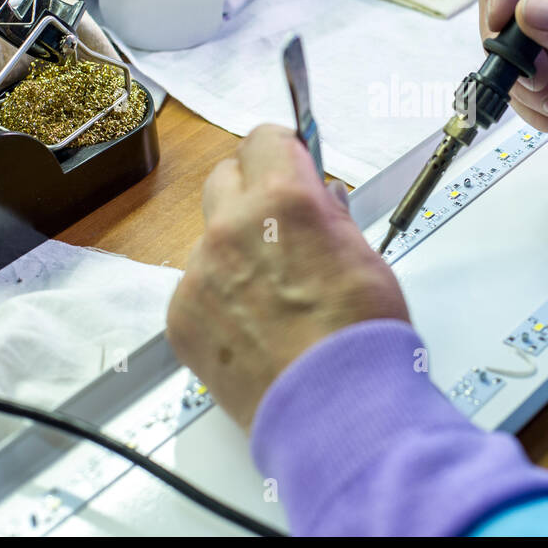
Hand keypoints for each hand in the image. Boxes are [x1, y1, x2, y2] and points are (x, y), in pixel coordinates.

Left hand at [166, 125, 408, 430]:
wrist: (334, 408)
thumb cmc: (360, 337)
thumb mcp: (366, 256)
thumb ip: (329, 218)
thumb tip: (317, 201)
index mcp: (284, 201)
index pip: (266, 139)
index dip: (283, 152)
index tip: (290, 165)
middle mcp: (232, 227)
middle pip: (225, 177)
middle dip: (251, 192)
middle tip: (279, 226)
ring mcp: (200, 272)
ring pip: (210, 239)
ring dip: (234, 252)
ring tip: (272, 297)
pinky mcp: (181, 315)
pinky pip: (195, 288)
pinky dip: (219, 300)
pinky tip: (254, 328)